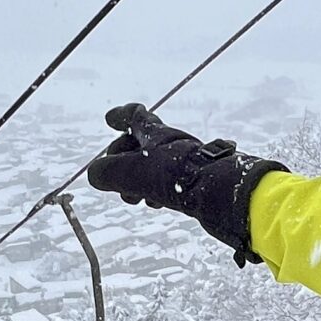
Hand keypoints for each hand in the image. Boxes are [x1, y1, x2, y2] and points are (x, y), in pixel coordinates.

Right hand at [86, 104, 286, 263]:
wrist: (224, 196)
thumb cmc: (177, 179)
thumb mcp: (132, 173)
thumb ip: (108, 172)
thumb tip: (95, 174)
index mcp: (156, 134)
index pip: (135, 116)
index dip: (121, 116)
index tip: (110, 119)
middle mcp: (172, 144)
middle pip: (141, 145)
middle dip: (122, 161)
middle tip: (114, 179)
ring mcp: (186, 163)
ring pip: (154, 167)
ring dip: (138, 181)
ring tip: (134, 199)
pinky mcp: (197, 183)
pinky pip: (169, 183)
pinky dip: (156, 191)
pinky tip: (157, 204)